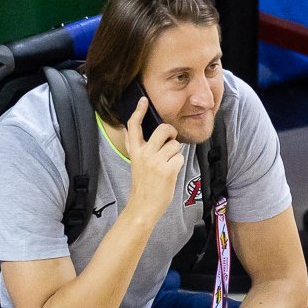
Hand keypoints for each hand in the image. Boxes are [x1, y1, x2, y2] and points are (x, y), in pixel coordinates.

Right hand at [122, 96, 183, 217]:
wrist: (143, 207)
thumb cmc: (142, 185)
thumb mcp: (134, 163)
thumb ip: (133, 146)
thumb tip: (127, 130)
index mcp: (135, 151)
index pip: (134, 127)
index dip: (139, 111)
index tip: (143, 100)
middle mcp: (144, 154)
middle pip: (163, 129)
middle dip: (171, 132)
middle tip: (171, 139)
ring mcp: (156, 162)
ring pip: (174, 145)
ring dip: (175, 154)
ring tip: (167, 165)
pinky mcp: (168, 170)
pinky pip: (179, 158)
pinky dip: (178, 165)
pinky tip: (170, 173)